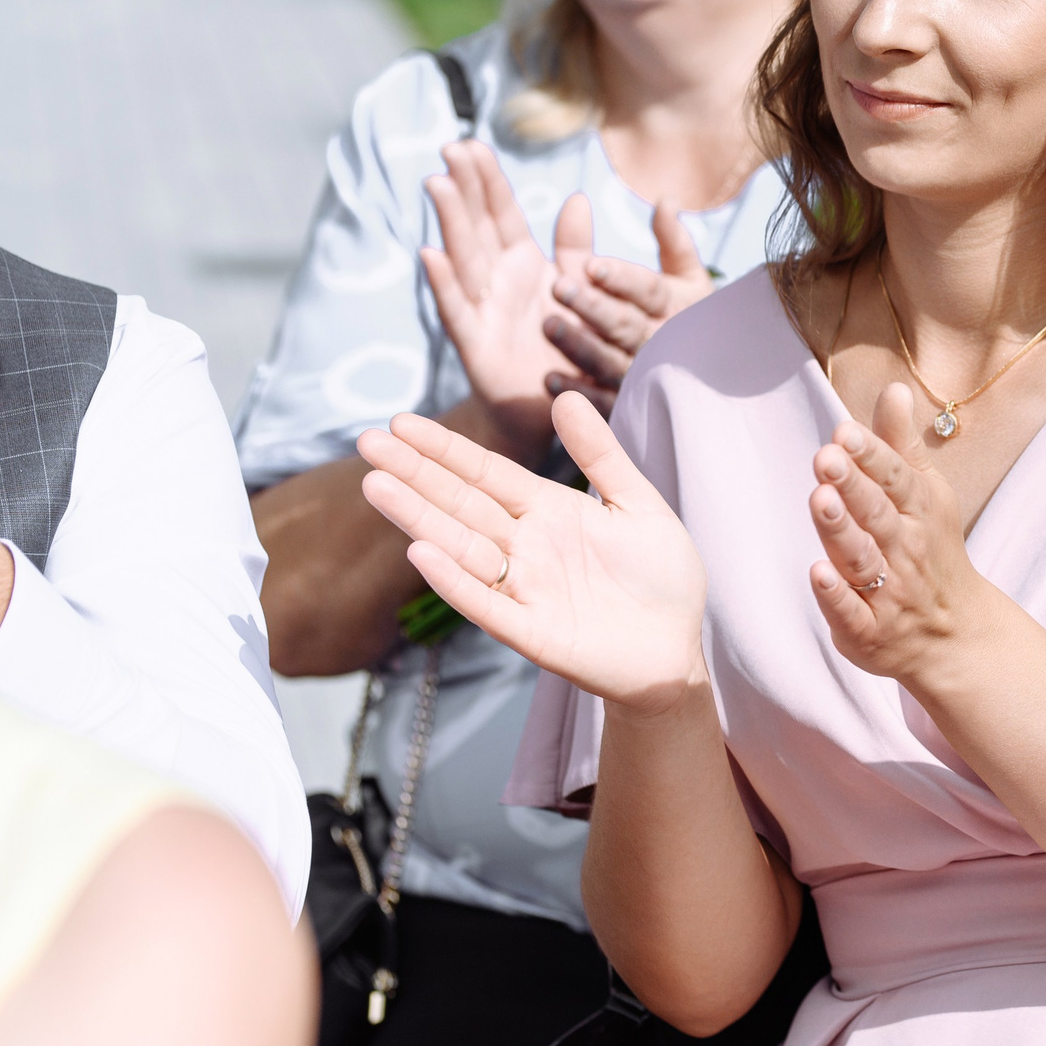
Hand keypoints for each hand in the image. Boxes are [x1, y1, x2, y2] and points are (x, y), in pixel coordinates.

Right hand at [356, 394, 708, 718]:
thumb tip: (567, 397)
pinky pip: (486, 604)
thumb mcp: (638, 505)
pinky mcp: (532, 632)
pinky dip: (455, 581)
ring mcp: (524, 589)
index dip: (446, 449)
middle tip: (367, 442)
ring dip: (419, 518)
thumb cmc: (660, 578)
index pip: (487, 474)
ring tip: (376, 485)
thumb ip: (601, 456)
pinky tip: (421, 553)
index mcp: (549, 512)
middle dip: (415, 474)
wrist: (677, 648)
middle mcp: (526, 547)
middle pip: (461, 504)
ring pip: (461, 548)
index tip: (399, 422)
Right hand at [422, 142, 575, 461]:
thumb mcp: (579, 291)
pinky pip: (458, 309)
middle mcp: (497, 282)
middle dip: (464, 187)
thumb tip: (577, 198)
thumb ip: (576, 248)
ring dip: (449, 222)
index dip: (486, 180)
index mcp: (522, 266)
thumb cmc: (564, 350)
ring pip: (463, 258)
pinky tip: (429, 254)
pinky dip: (443, 282)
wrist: (552, 412)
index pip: (501, 214)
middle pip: (477, 226)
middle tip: (450, 146)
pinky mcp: (476, 344)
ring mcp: (482, 310)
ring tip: (436, 183)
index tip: (472, 143)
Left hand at [543, 197, 717, 413]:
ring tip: (549, 326)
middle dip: (593, 307)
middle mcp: (663, 342)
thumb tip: (665, 200)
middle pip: (626, 324)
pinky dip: (578, 393)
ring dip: (580, 346)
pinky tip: (551, 380)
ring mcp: (648, 377)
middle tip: (559, 287)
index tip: (593, 265)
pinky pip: (605, 403)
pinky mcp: (633, 408)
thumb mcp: (690, 281)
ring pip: (611, 362)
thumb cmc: (692, 321)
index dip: (623, 278)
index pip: (649, 289)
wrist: (713, 387)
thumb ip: (675, 243)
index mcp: (677, 306)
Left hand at [802, 383, 997, 694]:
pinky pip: (852, 614)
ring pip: (862, 559)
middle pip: (876, 514)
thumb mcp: (926, 495)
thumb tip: (894, 389)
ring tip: (819, 501)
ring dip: (841, 532)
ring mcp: (888, 592)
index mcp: (918, 511)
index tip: (844, 431)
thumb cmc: (931, 551)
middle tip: (826, 458)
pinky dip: (835, 597)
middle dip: (853, 486)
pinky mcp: (868, 632)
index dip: (871, 454)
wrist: (956, 633)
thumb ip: (901, 445)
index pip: (895, 477)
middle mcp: (905, 549)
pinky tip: (816, 574)